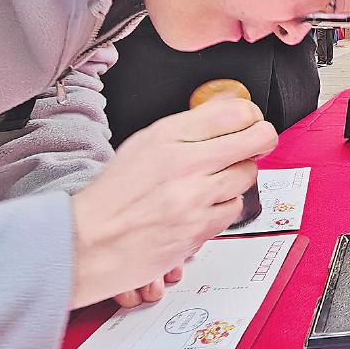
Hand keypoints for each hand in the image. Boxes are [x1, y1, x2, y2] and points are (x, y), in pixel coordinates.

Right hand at [70, 97, 276, 308]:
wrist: (87, 242)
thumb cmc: (114, 195)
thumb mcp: (144, 144)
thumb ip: (188, 126)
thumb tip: (229, 106)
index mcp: (166, 136)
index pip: (232, 111)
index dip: (250, 115)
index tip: (249, 121)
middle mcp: (183, 162)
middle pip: (254, 139)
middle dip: (262, 139)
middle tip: (257, 143)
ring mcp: (193, 197)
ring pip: (248, 174)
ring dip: (239, 176)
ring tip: (218, 180)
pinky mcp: (200, 228)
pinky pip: (235, 208)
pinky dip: (226, 206)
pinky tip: (206, 205)